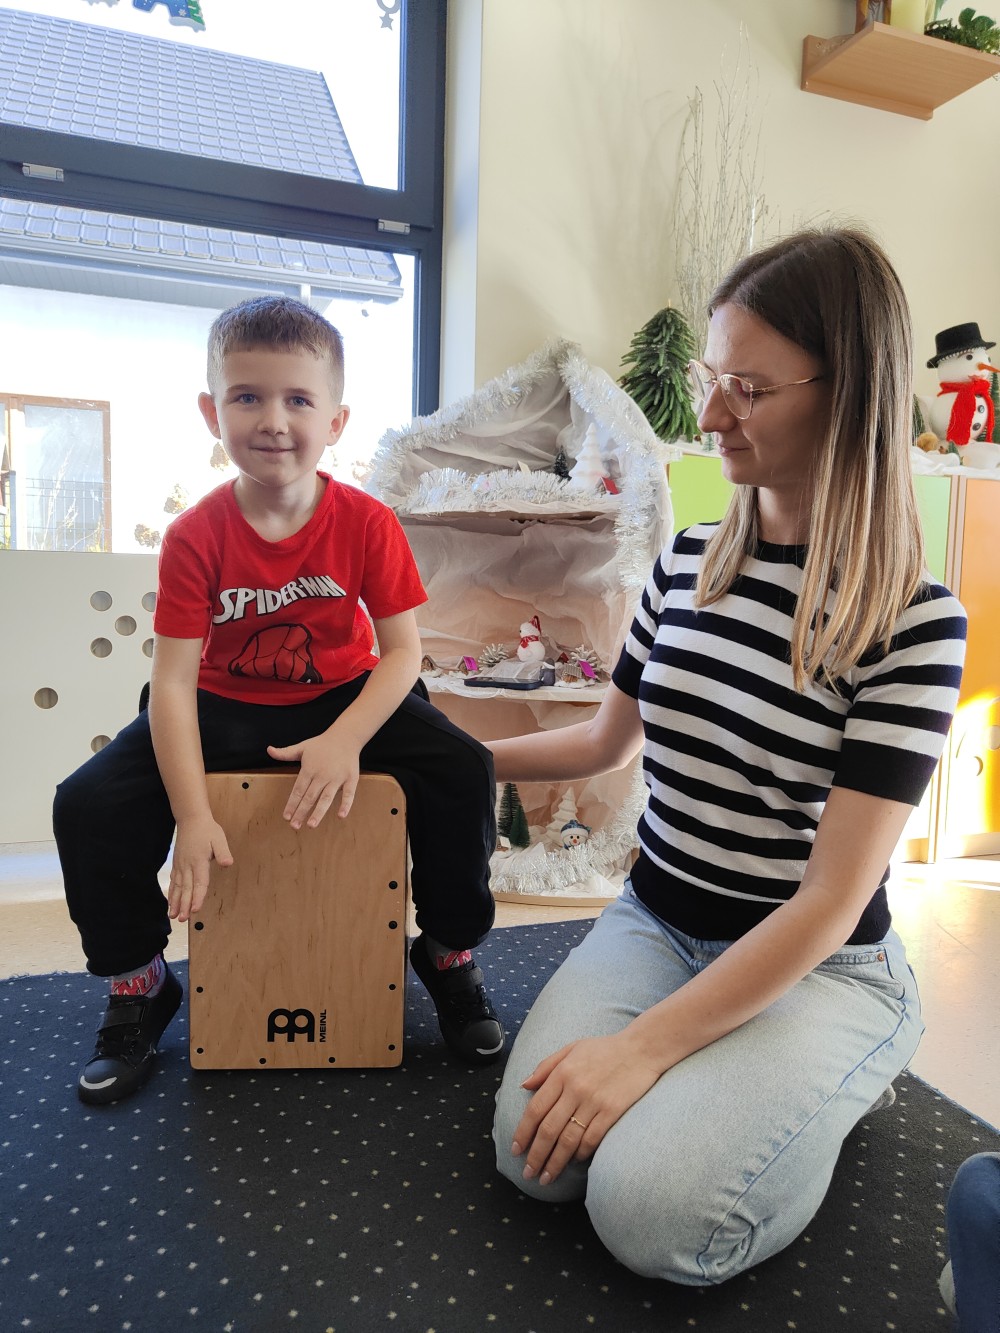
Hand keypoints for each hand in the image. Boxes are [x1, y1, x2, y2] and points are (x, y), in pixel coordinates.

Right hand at [167, 814, 232, 921]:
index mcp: (198, 861)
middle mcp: (187, 866)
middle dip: (183, 905)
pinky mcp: (177, 864)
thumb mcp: (219, 838)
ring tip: (172, 916)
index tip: (195, 909)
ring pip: (177, 887)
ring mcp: (180, 865)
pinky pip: (173, 881)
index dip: (197, 897)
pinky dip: (171, 893)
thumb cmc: (207, 830)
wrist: (190, 819)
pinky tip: (170, 902)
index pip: (199, 882)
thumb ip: (223, 852)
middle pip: (186, 888)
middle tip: (182, 919)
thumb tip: (227, 864)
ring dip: (175, 902)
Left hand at [266, 730, 360, 828]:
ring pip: (326, 798)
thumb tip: (269, 750)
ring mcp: (337, 778)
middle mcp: (322, 775)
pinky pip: (349, 794)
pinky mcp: (351, 778)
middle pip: (310, 797)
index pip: (298, 790)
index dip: (291, 804)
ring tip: (311, 825)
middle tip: (294, 826)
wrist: (345, 736)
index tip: (286, 816)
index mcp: (309, 769)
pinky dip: (346, 804)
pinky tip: (341, 816)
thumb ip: (285, 753)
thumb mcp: (302, 747)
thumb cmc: (322, 744)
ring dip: (319, 812)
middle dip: (301, 812)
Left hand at [511, 1031, 664, 1185]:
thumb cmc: (604, 1049)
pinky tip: (574, 1162)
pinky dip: (580, 1154)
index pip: (535, 1109)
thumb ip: (546, 1066)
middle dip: (536, 1155)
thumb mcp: (571, 1048)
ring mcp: (594, 1102)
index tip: (516, 1150)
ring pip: (568, 1140)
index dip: (523, 1133)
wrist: (642, 1049)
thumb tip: (524, 1086)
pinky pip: (592, 1139)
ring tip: (546, 1178)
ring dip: (555, 1163)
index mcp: (562, 1073)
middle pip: (549, 1130)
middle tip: (528, 1173)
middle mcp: (575, 1089)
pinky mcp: (612, 1112)